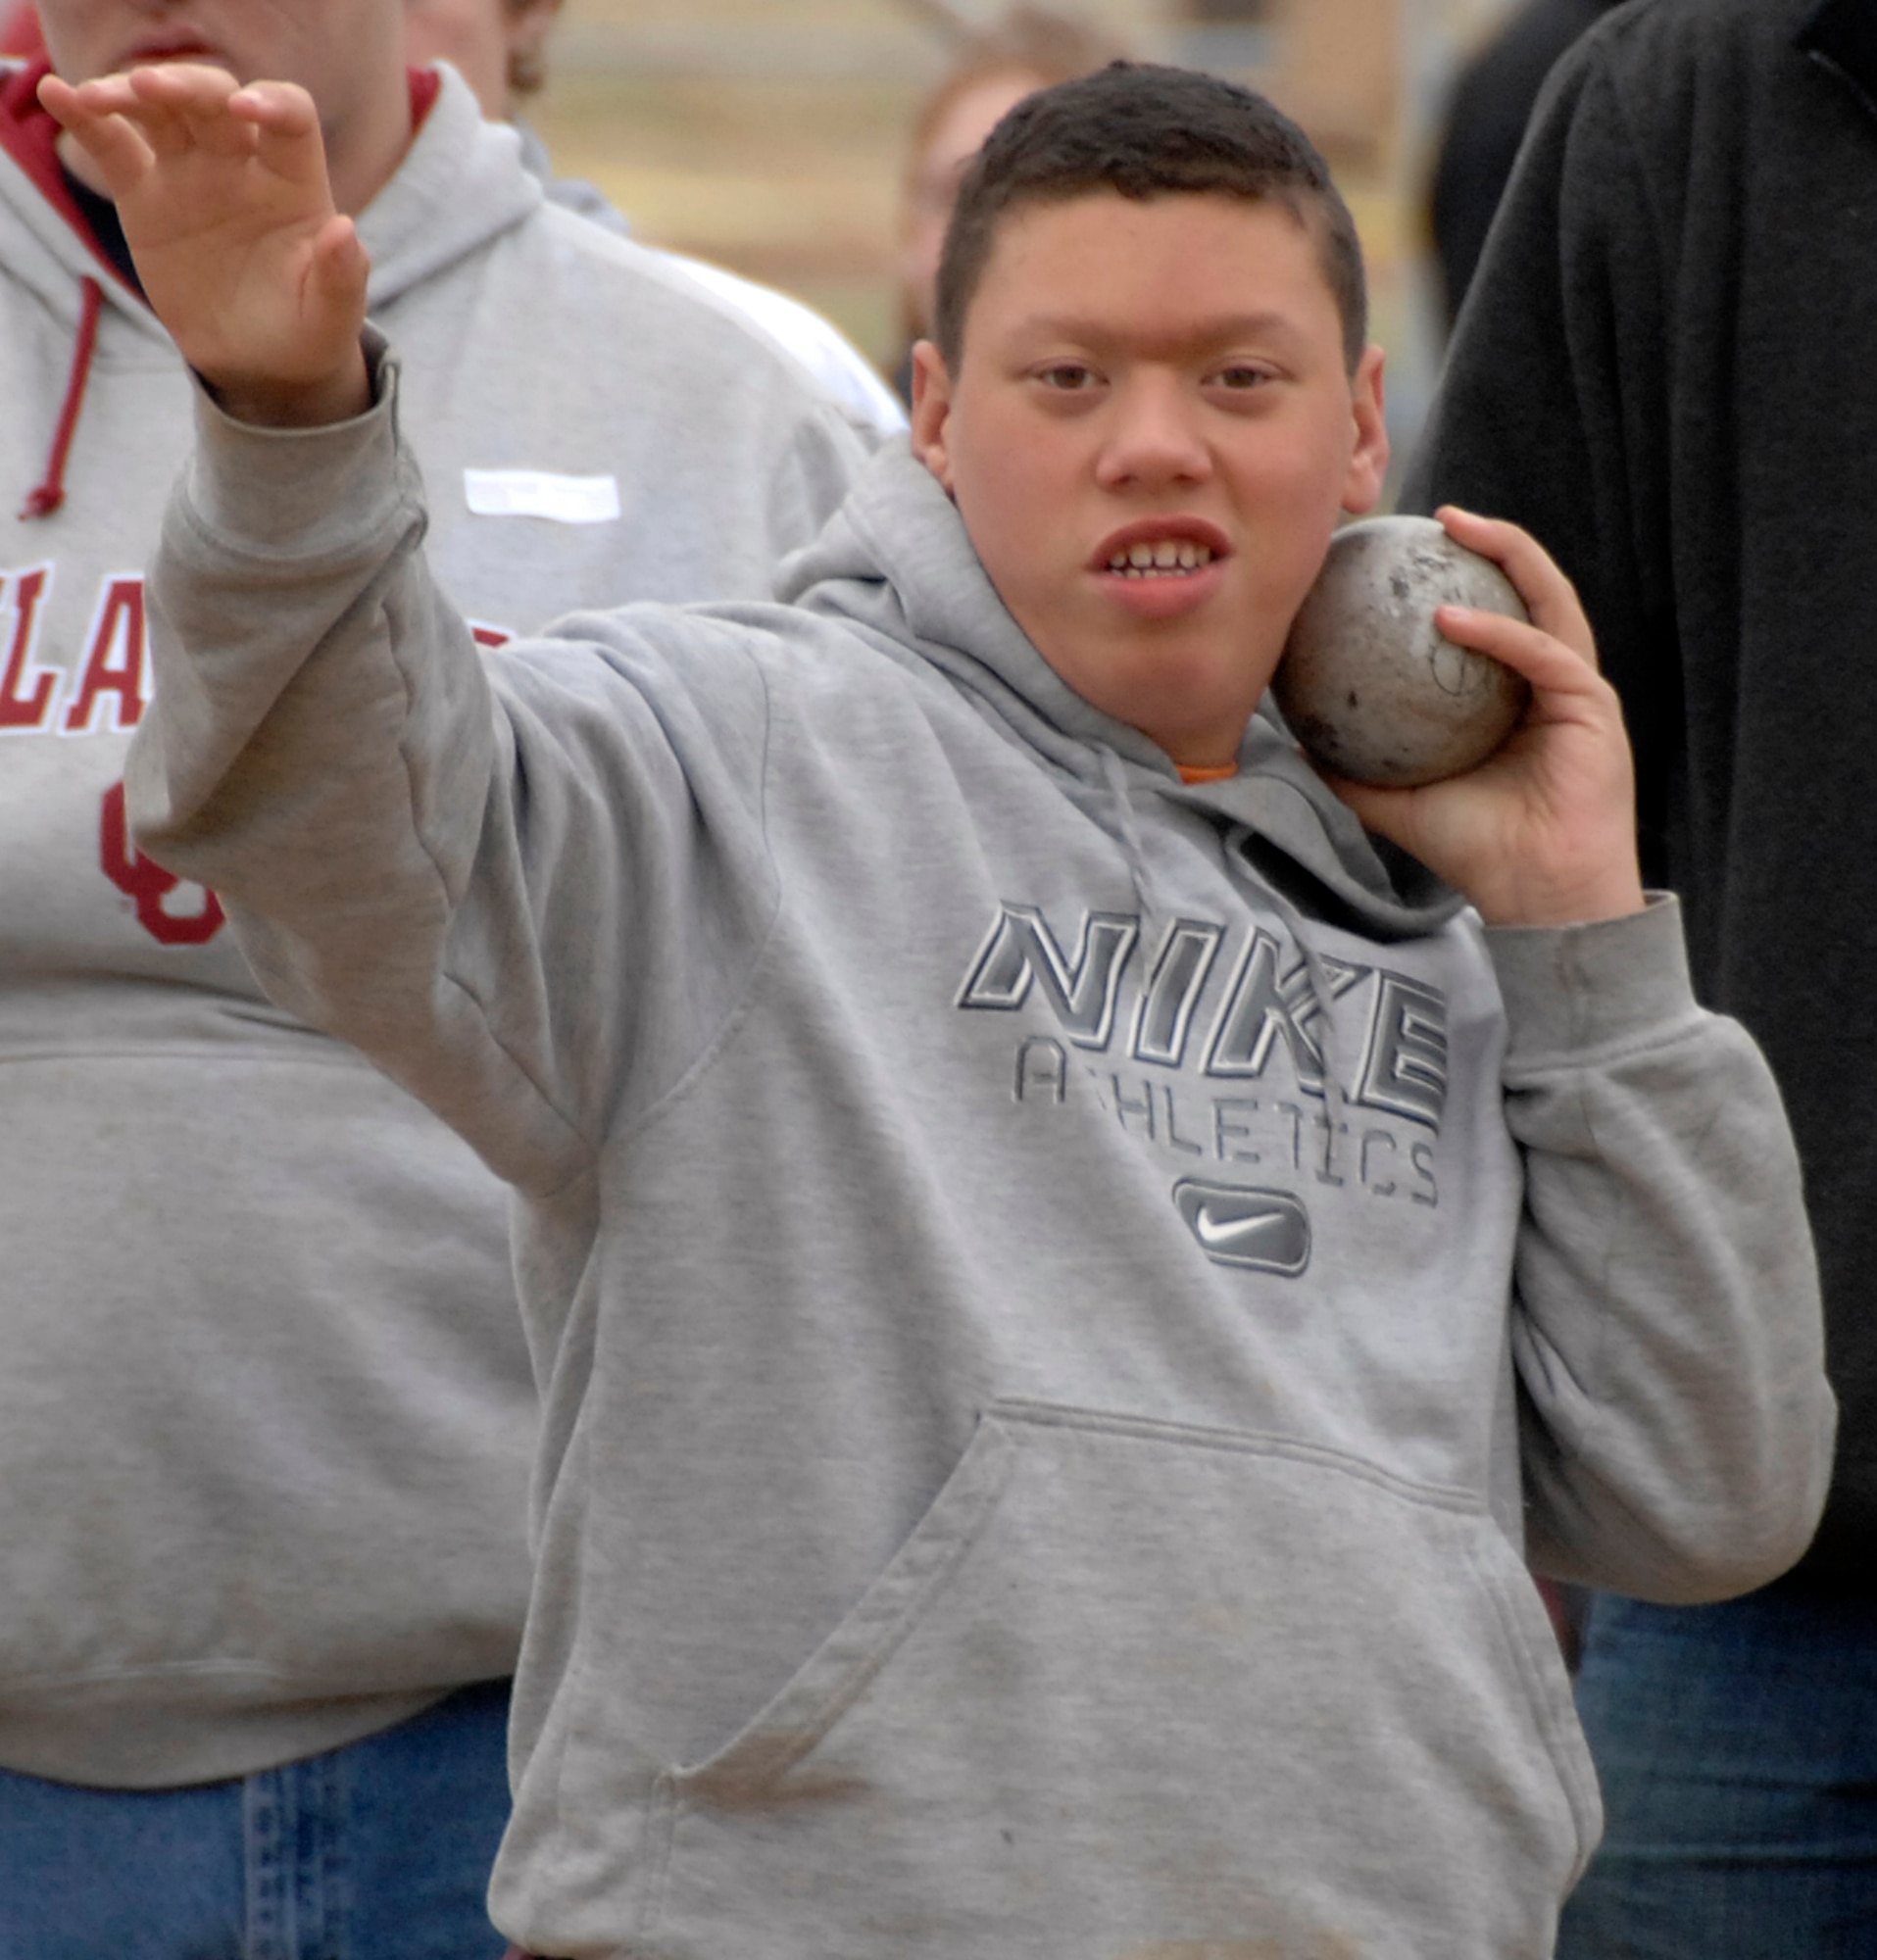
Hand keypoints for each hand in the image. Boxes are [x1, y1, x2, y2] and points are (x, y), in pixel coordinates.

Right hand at [39, 63, 370, 426]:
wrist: (258, 362)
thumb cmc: (306, 333)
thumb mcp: (332, 317)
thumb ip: (343, 276)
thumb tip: (344, 230)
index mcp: (294, 184)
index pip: (290, 118)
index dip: (272, 101)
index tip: (247, 109)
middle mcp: (242, 164)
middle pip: (214, 99)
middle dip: (185, 85)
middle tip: (149, 88)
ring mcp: (191, 173)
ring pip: (160, 111)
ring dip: (130, 93)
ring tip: (95, 98)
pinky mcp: (146, 194)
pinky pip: (113, 145)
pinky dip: (85, 118)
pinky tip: (56, 95)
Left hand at [1325, 508, 1646, 927]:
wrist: (1537, 897)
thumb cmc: (1477, 852)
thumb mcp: (1396, 801)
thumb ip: (1349, 766)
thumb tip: (1287, 735)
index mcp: (1516, 695)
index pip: (1494, 617)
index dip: (1461, 576)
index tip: (1406, 552)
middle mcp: (1552, 682)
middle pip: (1530, 590)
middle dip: (1492, 542)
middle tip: (1439, 517)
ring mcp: (1578, 691)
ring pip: (1549, 600)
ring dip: (1508, 555)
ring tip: (1457, 529)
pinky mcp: (1592, 708)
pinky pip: (1542, 654)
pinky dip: (1499, 632)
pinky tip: (1449, 618)